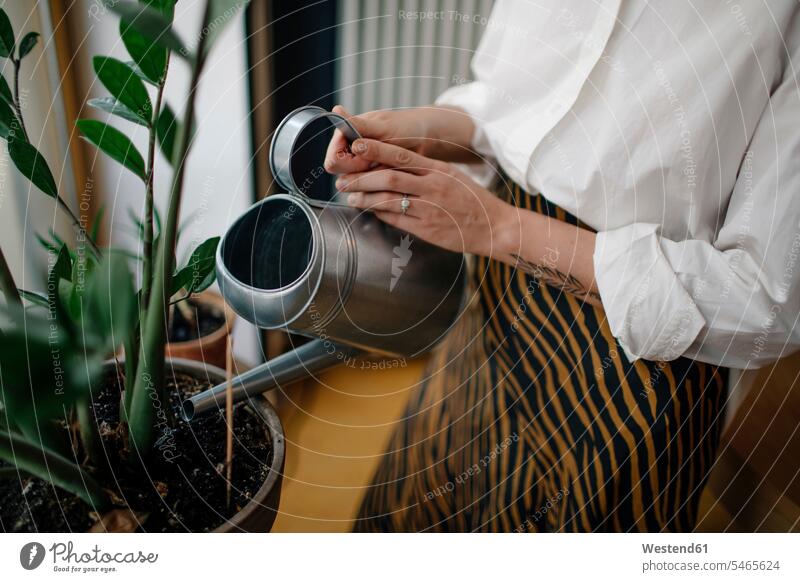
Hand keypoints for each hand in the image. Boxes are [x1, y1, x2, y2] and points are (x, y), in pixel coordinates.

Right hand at [324, 106, 428, 174]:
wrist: (428, 138)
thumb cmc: (407, 128)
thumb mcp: (382, 128)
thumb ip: (358, 126)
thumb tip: (336, 111)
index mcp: (346, 136)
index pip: (333, 162)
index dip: (350, 164)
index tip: (369, 157)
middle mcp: (350, 151)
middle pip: (343, 175)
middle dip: (362, 172)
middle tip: (382, 162)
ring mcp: (361, 165)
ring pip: (357, 183)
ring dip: (373, 179)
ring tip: (391, 166)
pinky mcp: (373, 176)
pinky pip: (370, 188)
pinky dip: (380, 183)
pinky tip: (393, 174)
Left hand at [335, 138, 517, 256]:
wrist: (494, 226)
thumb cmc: (471, 201)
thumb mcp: (451, 176)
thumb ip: (425, 171)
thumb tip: (395, 165)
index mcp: (437, 169)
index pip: (401, 154)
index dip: (376, 149)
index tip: (356, 144)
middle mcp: (432, 186)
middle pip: (389, 177)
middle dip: (361, 177)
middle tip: (343, 179)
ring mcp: (429, 208)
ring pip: (389, 198)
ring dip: (365, 197)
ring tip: (349, 196)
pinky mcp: (427, 228)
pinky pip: (396, 218)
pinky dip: (378, 213)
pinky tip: (368, 210)